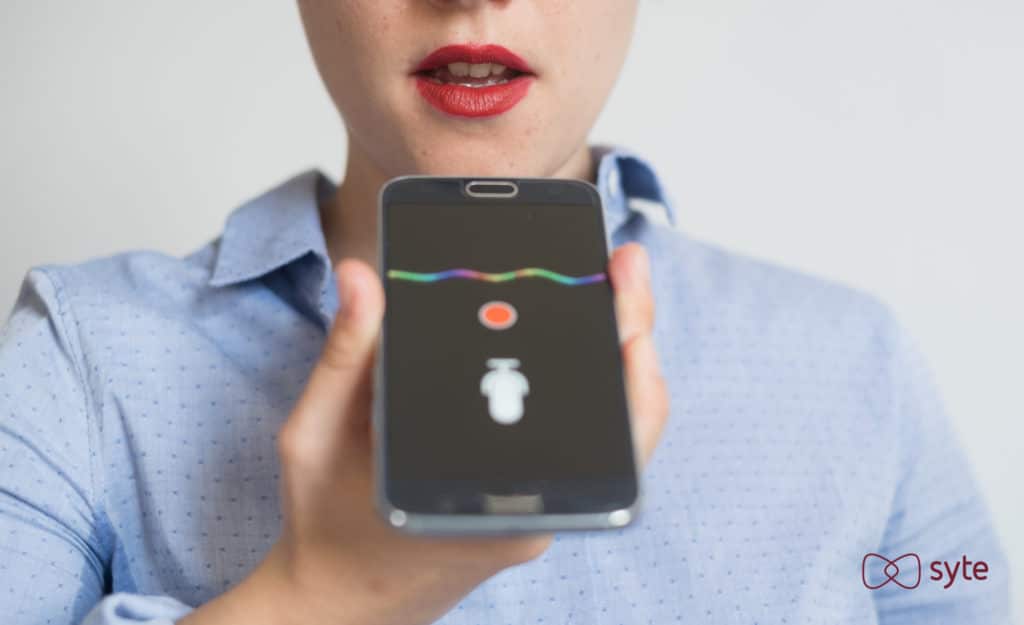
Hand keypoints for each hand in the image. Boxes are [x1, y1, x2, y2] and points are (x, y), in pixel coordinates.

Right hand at [180, 242, 668, 624]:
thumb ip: (346, 355)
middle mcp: (531, 513)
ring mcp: (537, 512)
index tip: (627, 300)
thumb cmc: (325, 526)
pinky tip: (579, 338)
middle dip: (628, 331)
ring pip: (606, 432)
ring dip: (614, 358)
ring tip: (615, 289)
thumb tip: (364, 277)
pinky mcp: (530, 507)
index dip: (625, 362)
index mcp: (490, 502)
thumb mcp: (319, 435)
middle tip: (627, 264)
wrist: (340, 603)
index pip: (598, 433)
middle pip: (617, 420)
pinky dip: (588, 386)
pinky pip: (581, 443)